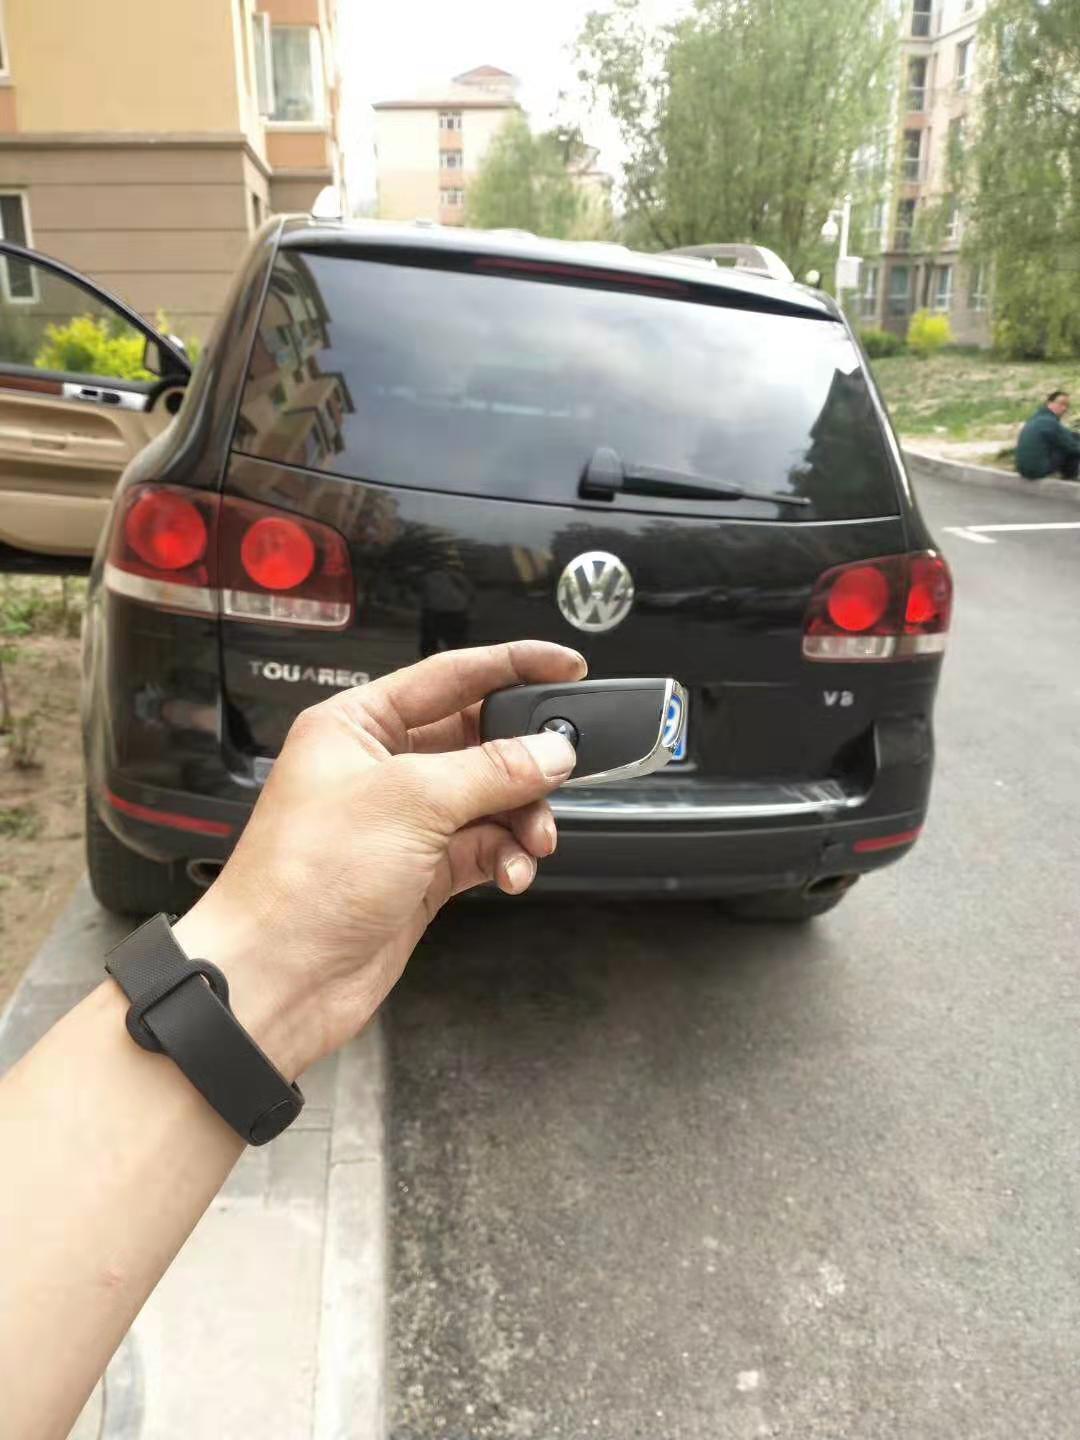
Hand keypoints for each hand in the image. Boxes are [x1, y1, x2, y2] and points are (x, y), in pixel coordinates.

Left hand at [173, 641, 584, 1077]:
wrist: (280, 978)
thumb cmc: (303, 881)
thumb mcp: (409, 802)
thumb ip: (490, 770)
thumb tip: (550, 750)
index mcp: (357, 725)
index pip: (449, 676)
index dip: (512, 667)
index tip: (566, 667)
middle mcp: (378, 768)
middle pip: (476, 741)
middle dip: (523, 760)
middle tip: (562, 768)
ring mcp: (401, 822)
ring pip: (488, 799)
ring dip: (521, 818)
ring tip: (534, 840)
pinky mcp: (419, 871)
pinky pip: (483, 848)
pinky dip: (506, 858)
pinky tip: (512, 873)